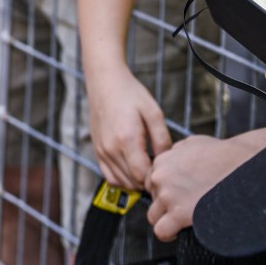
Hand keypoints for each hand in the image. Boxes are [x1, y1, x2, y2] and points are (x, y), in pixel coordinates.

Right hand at [87, 69, 171, 191]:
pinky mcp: (97, 150)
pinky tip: (134, 169)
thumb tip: (167, 160)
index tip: (167, 171)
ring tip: (149, 169)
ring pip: (121, 182)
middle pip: (133, 182)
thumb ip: (162, 139)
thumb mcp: (154, 112)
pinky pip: (109, 176)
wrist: (105, 82)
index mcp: (126, 139)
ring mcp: (102, 151)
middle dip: (148, 182)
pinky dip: (123, 179)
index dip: (157, 178)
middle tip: (161, 171)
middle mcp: (111, 149)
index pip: (143, 175)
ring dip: (136, 182)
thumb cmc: (130, 94)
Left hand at [146, 132, 265, 240]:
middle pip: (152, 198)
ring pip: (153, 216)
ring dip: (166, 220)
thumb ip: (177, 152)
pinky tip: (179, 233)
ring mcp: (168, 195)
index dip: (164, 190)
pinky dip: (168, 235)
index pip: (151, 182)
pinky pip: (161, 231)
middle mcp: (161, 177)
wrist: (243, 166)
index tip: (177, 196)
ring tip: (181, 222)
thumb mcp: (194, 143)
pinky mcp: (179, 213)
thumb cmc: (223, 155)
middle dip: (165, 204)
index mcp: (163, 161)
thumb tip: (173, 159)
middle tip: (184, 207)